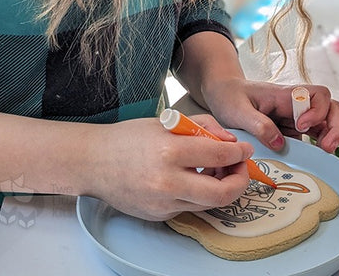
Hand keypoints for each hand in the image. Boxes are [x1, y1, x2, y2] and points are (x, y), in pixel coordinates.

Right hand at [84, 116, 253, 220]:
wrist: (94, 161)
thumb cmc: (129, 137)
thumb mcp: (167, 122)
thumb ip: (203, 127)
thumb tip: (230, 140)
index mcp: (169, 151)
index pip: (219, 155)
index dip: (239, 152)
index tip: (245, 149)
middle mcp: (167, 182)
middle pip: (222, 194)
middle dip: (240, 181)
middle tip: (240, 167)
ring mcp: (162, 203)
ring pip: (208, 204)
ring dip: (222, 188)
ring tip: (218, 171)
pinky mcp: (159, 215)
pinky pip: (189, 207)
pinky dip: (199, 194)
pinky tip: (195, 179)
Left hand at [202, 79, 338, 153]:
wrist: (223, 94)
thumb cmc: (231, 96)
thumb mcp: (239, 111)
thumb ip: (259, 125)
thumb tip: (280, 143)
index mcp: (285, 95)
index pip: (318, 95)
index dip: (318, 111)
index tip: (302, 126)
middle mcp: (296, 105)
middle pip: (331, 108)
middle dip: (336, 127)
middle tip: (327, 148)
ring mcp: (296, 118)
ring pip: (326, 124)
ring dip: (331, 138)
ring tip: (325, 155)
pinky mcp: (292, 131)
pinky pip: (312, 139)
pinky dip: (317, 149)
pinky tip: (313, 161)